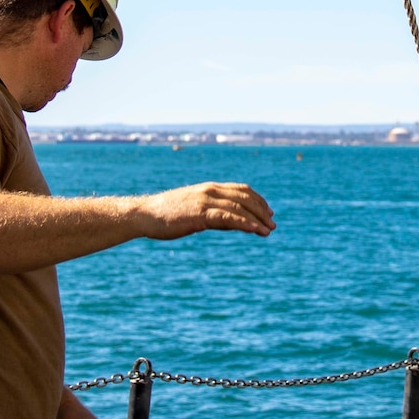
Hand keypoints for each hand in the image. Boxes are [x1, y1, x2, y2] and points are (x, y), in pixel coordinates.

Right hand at [140, 182, 275, 238]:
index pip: (241, 189)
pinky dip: (245, 223)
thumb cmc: (167, 214)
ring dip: (257, 219)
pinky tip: (255, 230)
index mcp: (210, 188)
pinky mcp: (200, 214)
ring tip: (268, 230)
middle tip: (272, 223)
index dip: (258, 200)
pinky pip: (228, 217)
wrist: (145, 214)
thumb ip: (212, 212)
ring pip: (240, 207)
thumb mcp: (194, 209)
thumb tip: (229, 222)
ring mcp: (205, 201)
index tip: (268, 211)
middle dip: (261, 210)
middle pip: (245, 198)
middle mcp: (210, 191)